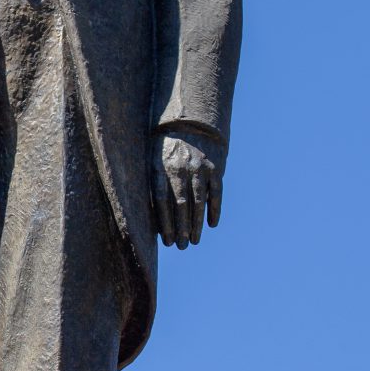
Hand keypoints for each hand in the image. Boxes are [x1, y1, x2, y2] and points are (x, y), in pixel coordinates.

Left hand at [152, 130, 224, 249]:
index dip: (165, 222)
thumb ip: (154, 186)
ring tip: (195, 240)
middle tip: (182, 246)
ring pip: (199, 201)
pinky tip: (212, 224)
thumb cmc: (166, 149)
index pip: (161, 201)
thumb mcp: (153, 161)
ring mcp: (199, 167)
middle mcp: (180, 168)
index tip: (167, 241)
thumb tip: (153, 218)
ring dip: (197, 223)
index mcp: (161, 167)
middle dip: (181, 228)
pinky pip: (216, 192)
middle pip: (181, 204)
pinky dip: (215, 209)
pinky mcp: (215, 167)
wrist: (191, 124)